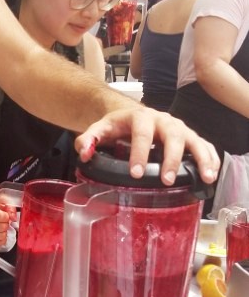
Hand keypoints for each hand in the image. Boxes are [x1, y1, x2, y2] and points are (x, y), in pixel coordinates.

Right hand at [0, 200, 12, 248]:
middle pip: (2, 227)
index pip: (1, 216)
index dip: (7, 217)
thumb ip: (7, 206)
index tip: (5, 216)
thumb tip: (13, 216)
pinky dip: (1, 239)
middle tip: (3, 223)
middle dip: (6, 224)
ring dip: (4, 232)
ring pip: (1, 236)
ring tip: (0, 229)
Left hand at [75, 107, 219, 185]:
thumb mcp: (101, 129)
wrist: (130, 116)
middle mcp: (163, 120)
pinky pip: (204, 145)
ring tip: (205, 177)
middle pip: (173, 135)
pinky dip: (210, 158)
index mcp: (140, 117)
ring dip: (200, 158)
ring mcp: (179, 127)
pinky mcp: (189, 136)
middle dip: (172, 158)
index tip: (136, 173)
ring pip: (194, 139)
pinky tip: (211, 174)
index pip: (141, 133)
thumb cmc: (117, 126)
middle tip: (167, 180)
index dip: (139, 152)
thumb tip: (85, 152)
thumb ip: (89, 139)